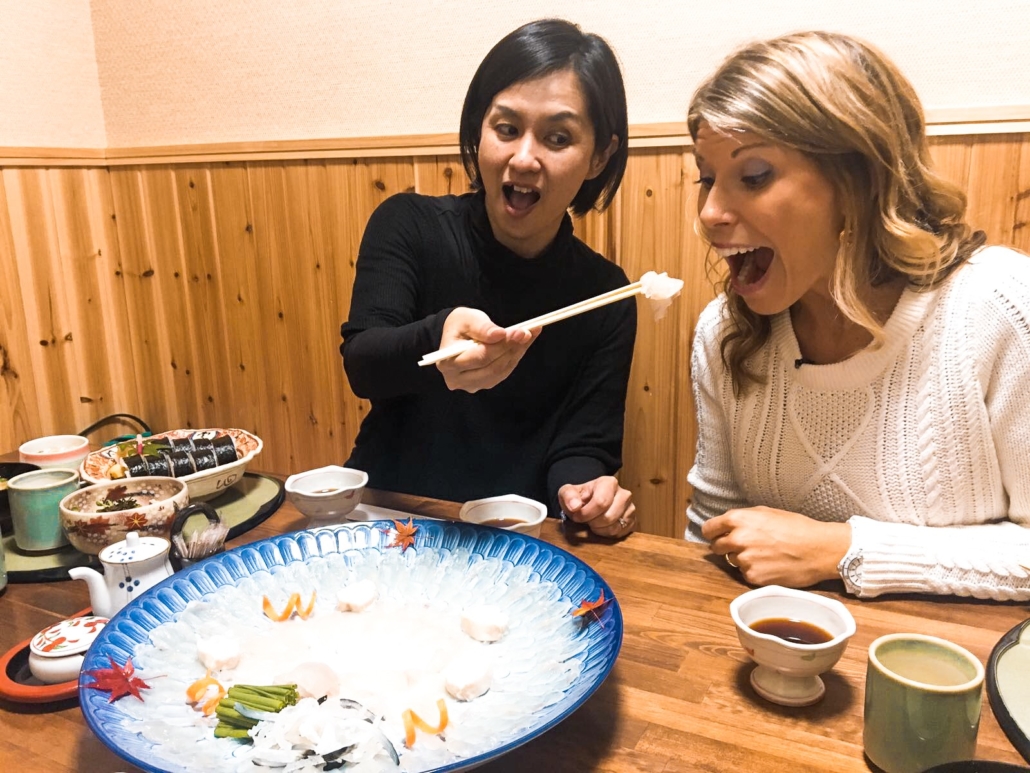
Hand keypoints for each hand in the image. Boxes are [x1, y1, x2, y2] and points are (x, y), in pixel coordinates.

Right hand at [436, 308, 537, 392]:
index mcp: (448, 363)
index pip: (480, 357)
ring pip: (500, 371)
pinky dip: (515, 357)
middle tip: (528, 332)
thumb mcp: (468, 319)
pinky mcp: (483, 384)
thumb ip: (482, 327)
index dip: (501, 345)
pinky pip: (503, 372)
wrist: (456, 335)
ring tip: (528, 335)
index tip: (520, 331)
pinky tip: (523, 343)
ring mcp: (471, 385)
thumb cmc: (460, 325)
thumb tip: (500, 335)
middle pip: (492, 367)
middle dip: (512, 348)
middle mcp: (457, 379)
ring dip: (517, 353)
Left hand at [559, 476, 634, 537]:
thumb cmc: (579, 497)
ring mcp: (630, 508)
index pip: (601, 502)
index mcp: (609, 483)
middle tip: (586, 520)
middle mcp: (624, 494)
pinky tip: (601, 527)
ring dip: (599, 529)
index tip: (577, 516)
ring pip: (615, 527)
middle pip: (608, 517)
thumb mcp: (568, 493)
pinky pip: (619, 534)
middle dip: (592, 522)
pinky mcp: (632, 521)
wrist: (588, 503)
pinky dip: (607, 534)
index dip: (586, 513)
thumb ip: (568, 497)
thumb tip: (575, 506)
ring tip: (593, 522)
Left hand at [701, 506, 850, 587]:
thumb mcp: (766, 512)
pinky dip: (754, 571)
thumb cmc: (796, 527)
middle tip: (743, 545)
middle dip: (725, 546)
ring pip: (732, 561)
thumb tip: (727, 525)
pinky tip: (770, 565)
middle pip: (716, 547)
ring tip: (764, 554)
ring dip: (742, 558)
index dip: (713, 532)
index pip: (709, 528)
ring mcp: (744, 560)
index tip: (716, 535)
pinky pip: (745, 574)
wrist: (818, 549)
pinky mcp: (753, 577)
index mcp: (738, 519)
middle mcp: (737, 539)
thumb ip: (742, 519)